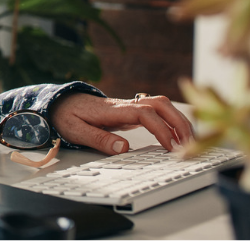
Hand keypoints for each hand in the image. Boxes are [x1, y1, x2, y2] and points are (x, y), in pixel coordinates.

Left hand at [50, 93, 194, 154]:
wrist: (59, 102)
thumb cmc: (66, 115)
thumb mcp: (76, 130)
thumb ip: (99, 139)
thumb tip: (124, 147)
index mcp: (112, 110)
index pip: (144, 113)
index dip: (161, 129)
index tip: (171, 146)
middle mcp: (124, 105)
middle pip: (159, 104)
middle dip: (178, 121)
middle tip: (190, 144)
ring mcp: (128, 107)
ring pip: (160, 104)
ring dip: (178, 120)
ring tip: (190, 141)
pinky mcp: (129, 112)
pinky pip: (156, 111)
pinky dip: (171, 120)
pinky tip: (177, 135)